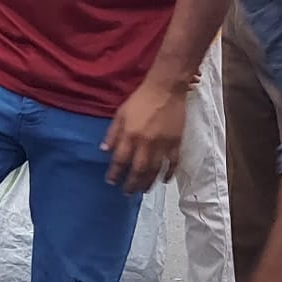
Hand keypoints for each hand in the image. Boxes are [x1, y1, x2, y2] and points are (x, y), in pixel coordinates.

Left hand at [103, 76, 186, 191]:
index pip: (120, 159)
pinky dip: (169, 173)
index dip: (114, 172)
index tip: (111, 181)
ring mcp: (163, 144)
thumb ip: (112, 133)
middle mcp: (146, 143)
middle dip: (131, 183)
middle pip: (138, 169)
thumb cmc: (140, 99)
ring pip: (155, 169)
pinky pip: (173, 162)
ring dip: (148, 182)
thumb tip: (104, 150)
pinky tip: (164, 180)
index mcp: (130, 135)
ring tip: (142, 190)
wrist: (166, 89)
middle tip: (127, 193)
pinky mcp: (176, 142)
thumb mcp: (120, 113)